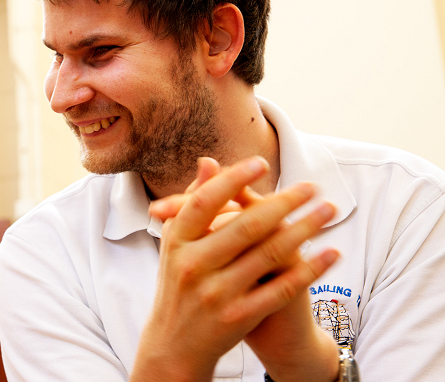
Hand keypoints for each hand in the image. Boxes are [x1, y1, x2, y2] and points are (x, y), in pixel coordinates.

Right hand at [130, 157, 338, 381]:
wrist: (174, 343)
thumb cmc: (180, 281)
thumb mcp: (177, 242)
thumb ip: (194, 202)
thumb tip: (209, 161)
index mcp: (176, 241)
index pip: (205, 202)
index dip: (233, 180)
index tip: (261, 164)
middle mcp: (193, 266)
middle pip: (245, 226)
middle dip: (284, 202)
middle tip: (312, 187)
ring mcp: (217, 293)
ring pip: (270, 254)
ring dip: (305, 229)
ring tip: (328, 211)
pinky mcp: (239, 316)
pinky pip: (282, 289)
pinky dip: (310, 269)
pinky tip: (331, 253)